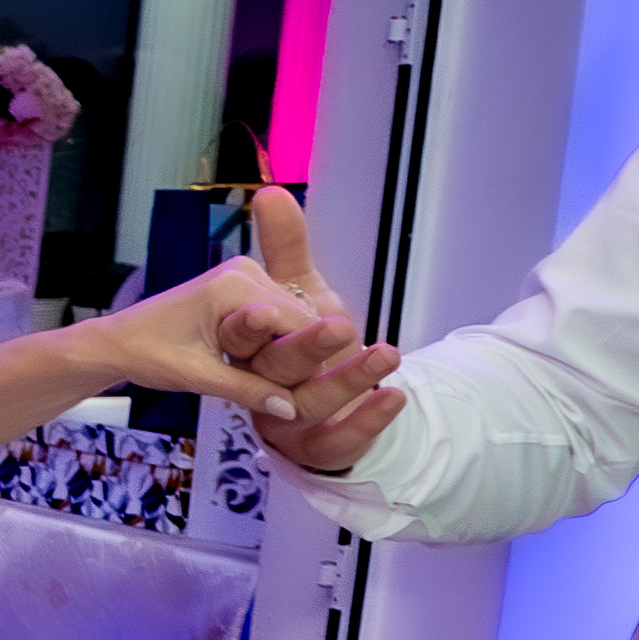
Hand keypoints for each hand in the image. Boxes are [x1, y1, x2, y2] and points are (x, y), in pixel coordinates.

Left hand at [85, 241, 373, 435]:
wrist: (114, 342)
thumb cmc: (146, 354)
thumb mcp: (197, 376)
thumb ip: (247, 390)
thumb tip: (292, 410)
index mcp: (237, 286)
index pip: (301, 323)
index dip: (304, 360)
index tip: (302, 389)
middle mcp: (246, 271)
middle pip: (300, 318)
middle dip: (293, 354)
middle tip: (278, 387)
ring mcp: (244, 275)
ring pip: (291, 317)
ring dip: (283, 348)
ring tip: (259, 373)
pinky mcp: (240, 286)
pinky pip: (275, 315)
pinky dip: (272, 340)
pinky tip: (255, 361)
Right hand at [232, 185, 414, 476]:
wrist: (321, 411)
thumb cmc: (302, 344)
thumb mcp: (298, 288)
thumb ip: (285, 245)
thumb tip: (272, 191)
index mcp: (247, 348)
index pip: (244, 337)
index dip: (253, 326)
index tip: (264, 310)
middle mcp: (261, 383)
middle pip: (276, 368)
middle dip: (304, 348)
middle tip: (338, 328)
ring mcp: (288, 422)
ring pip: (311, 404)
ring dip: (349, 380)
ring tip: (387, 356)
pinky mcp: (317, 448)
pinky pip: (340, 440)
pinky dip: (368, 420)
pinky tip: (395, 398)